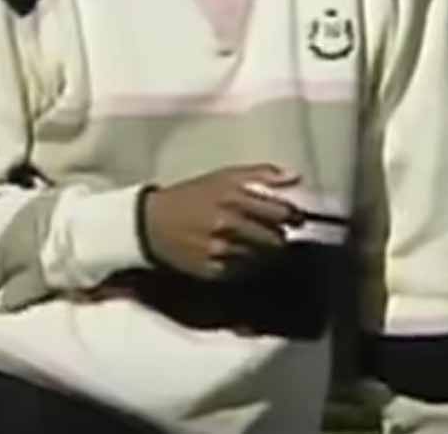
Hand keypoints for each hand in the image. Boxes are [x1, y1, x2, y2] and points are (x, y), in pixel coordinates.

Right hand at [140, 165, 302, 280]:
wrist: (151, 223)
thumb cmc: (190, 196)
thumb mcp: (222, 177)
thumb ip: (261, 174)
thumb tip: (296, 176)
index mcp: (233, 197)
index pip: (282, 213)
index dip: (292, 216)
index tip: (292, 218)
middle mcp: (229, 224)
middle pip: (277, 240)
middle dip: (277, 237)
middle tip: (269, 233)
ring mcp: (221, 250)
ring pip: (263, 259)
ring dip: (261, 253)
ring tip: (248, 243)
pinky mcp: (214, 271)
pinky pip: (244, 272)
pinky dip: (244, 265)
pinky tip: (233, 255)